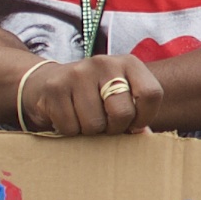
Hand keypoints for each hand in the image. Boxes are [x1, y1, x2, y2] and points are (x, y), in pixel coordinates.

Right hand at [20, 53, 165, 136]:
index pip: (151, 94)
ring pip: (94, 124)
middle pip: (122, 113)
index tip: (134, 125)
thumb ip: (137, 114)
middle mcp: (105, 63)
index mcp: (129, 63)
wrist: (49, 82)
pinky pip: (70, 127)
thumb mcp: (121, 96)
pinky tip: (69, 116)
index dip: (145, 117)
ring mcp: (78, 73)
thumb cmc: (95, 96)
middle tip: (106, 124)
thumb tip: (145, 136)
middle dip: (115, 128)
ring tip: (85, 117)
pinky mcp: (55, 87)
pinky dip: (70, 131)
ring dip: (90, 131)